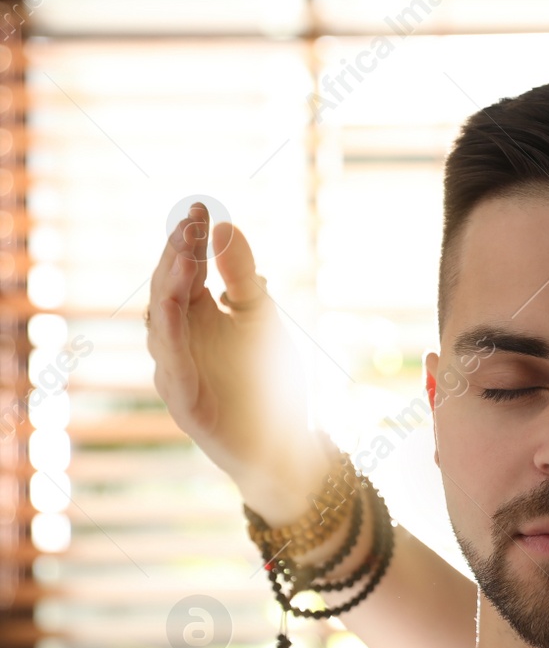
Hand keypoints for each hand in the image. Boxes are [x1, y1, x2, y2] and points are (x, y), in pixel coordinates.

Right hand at [146, 203, 328, 523]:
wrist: (287, 440)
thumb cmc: (272, 379)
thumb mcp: (263, 318)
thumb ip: (245, 278)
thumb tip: (225, 226)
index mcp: (197, 314)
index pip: (184, 269)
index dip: (187, 239)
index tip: (199, 207)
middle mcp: (179, 338)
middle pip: (167, 289)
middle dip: (176, 255)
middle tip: (189, 223)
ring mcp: (176, 369)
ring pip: (163, 323)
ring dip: (172, 286)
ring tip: (186, 254)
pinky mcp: (183, 400)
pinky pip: (171, 363)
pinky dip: (172, 335)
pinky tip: (177, 305)